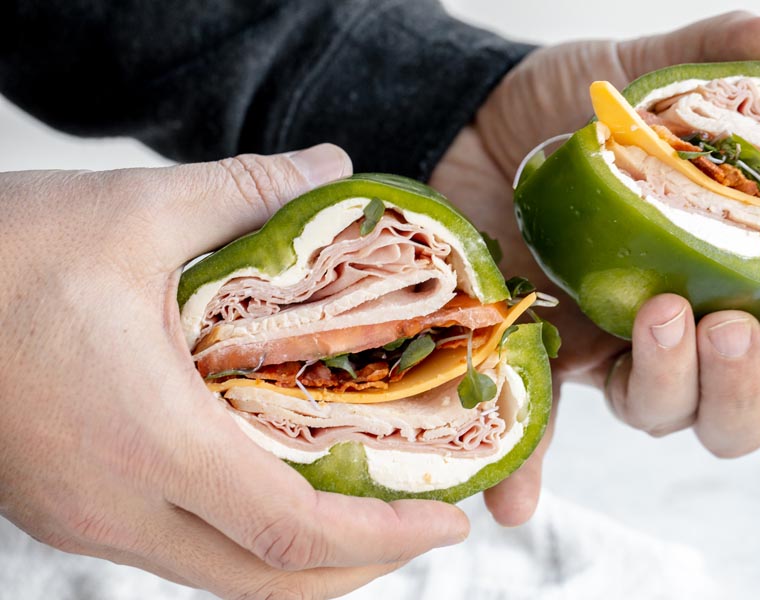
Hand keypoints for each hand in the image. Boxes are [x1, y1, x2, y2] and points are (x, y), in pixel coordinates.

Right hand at [0, 145, 468, 598]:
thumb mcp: (131, 211)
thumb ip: (246, 191)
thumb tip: (333, 170)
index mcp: (146, 439)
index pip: (292, 533)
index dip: (387, 538)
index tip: (449, 518)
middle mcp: (118, 504)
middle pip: (268, 583)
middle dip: (361, 564)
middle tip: (421, 519)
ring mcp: (90, 518)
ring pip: (226, 575)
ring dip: (306, 555)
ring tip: (367, 503)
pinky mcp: (72, 509)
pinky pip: (183, 548)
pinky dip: (251, 534)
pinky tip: (279, 482)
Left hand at [430, 12, 759, 524]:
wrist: (474, 115)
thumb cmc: (569, 103)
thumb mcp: (640, 71)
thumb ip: (716, 57)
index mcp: (718, 273)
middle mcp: (671, 325)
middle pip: (727, 406)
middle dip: (741, 385)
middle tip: (726, 327)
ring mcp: (603, 346)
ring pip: (654, 412)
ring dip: (670, 392)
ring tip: (658, 321)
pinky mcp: (535, 354)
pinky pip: (538, 427)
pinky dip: (532, 470)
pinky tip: (516, 504)